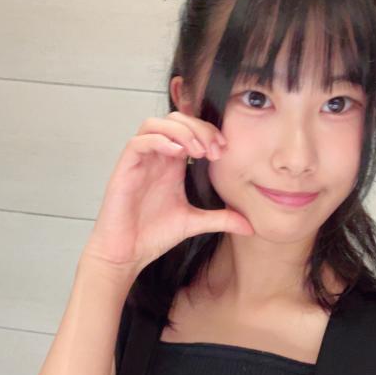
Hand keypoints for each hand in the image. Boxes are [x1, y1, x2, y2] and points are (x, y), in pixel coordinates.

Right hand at [81, 111, 253, 276]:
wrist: (126, 254)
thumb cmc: (152, 235)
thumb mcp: (195, 223)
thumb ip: (221, 219)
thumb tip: (251, 226)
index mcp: (171, 164)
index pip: (189, 130)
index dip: (208, 132)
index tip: (223, 150)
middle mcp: (155, 157)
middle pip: (174, 120)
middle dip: (198, 128)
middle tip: (214, 149)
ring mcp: (139, 161)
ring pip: (154, 124)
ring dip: (180, 131)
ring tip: (197, 151)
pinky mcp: (125, 169)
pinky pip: (138, 142)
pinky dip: (159, 141)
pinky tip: (177, 155)